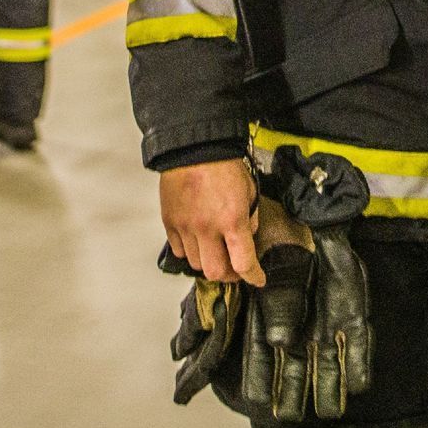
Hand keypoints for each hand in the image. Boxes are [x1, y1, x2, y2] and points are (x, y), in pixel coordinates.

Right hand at [160, 158, 265, 285]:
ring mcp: (186, 227)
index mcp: (232, 220)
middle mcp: (207, 228)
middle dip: (229, 275)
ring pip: (195, 264)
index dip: (253, 276)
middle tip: (235, 268)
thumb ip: (250, 217)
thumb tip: (249, 235)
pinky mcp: (170, 223)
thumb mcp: (249, 190)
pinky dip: (189, 251)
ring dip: (208, 262)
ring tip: (215, 251)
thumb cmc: (223, 165)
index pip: (244, 263)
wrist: (195, 148)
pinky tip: (197, 241)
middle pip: (216, 272)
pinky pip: (179, 250)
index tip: (257, 279)